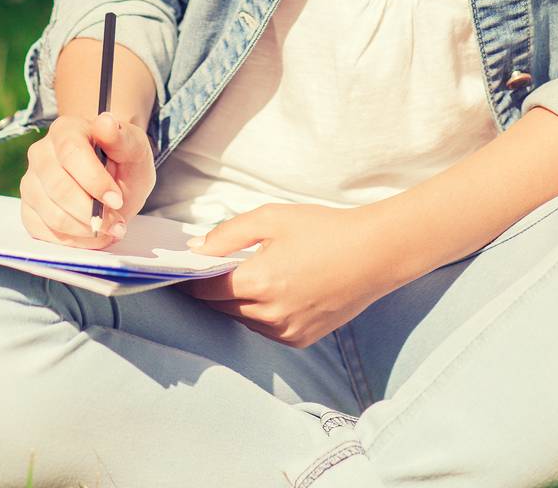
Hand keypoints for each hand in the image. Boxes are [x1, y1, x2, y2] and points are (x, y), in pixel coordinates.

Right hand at [20, 112, 155, 250]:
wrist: (113, 177)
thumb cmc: (123, 160)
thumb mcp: (134, 147)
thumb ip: (121, 137)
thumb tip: (105, 122)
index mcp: (65, 130)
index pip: (71, 154)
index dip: (95, 181)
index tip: (117, 199)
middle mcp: (41, 153)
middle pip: (58, 188)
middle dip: (91, 212)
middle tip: (117, 223)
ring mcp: (31, 182)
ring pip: (52, 214)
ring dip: (85, 229)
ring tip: (109, 229)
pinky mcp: (28, 209)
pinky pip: (44, 232)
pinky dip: (73, 240)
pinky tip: (92, 235)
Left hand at [174, 202, 394, 346]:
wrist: (373, 253)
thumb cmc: (323, 229)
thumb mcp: (272, 217)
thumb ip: (228, 234)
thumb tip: (196, 249)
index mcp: (259, 283)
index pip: (206, 290)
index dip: (191, 278)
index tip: (184, 267)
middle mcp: (269, 315)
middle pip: (220, 307)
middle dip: (212, 288)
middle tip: (214, 267)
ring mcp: (286, 332)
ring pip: (242, 320)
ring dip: (237, 301)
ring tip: (247, 274)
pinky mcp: (300, 340)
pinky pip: (266, 329)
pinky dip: (260, 313)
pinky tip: (273, 289)